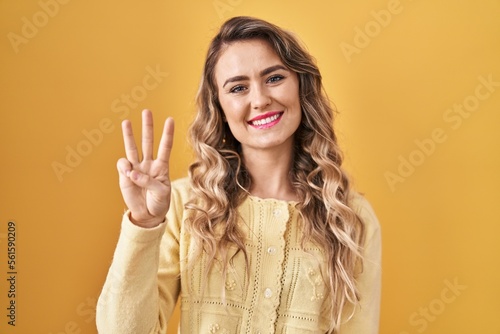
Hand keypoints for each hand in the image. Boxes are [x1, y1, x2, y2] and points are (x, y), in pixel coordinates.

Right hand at [116, 109, 174, 227]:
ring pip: (133, 148)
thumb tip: (132, 172)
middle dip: (147, 127)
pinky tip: (127, 173)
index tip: (170, 119)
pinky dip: (124, 167)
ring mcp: (137, 168)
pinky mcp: (125, 175)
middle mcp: (149, 164)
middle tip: (147, 111)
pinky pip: (123, 165)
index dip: (167, 134)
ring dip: (129, 135)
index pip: (165, 147)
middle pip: (148, 142)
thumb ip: (149, 181)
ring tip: (126, 122)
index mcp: (162, 167)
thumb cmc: (159, 202)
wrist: (148, 215)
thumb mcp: (161, 192)